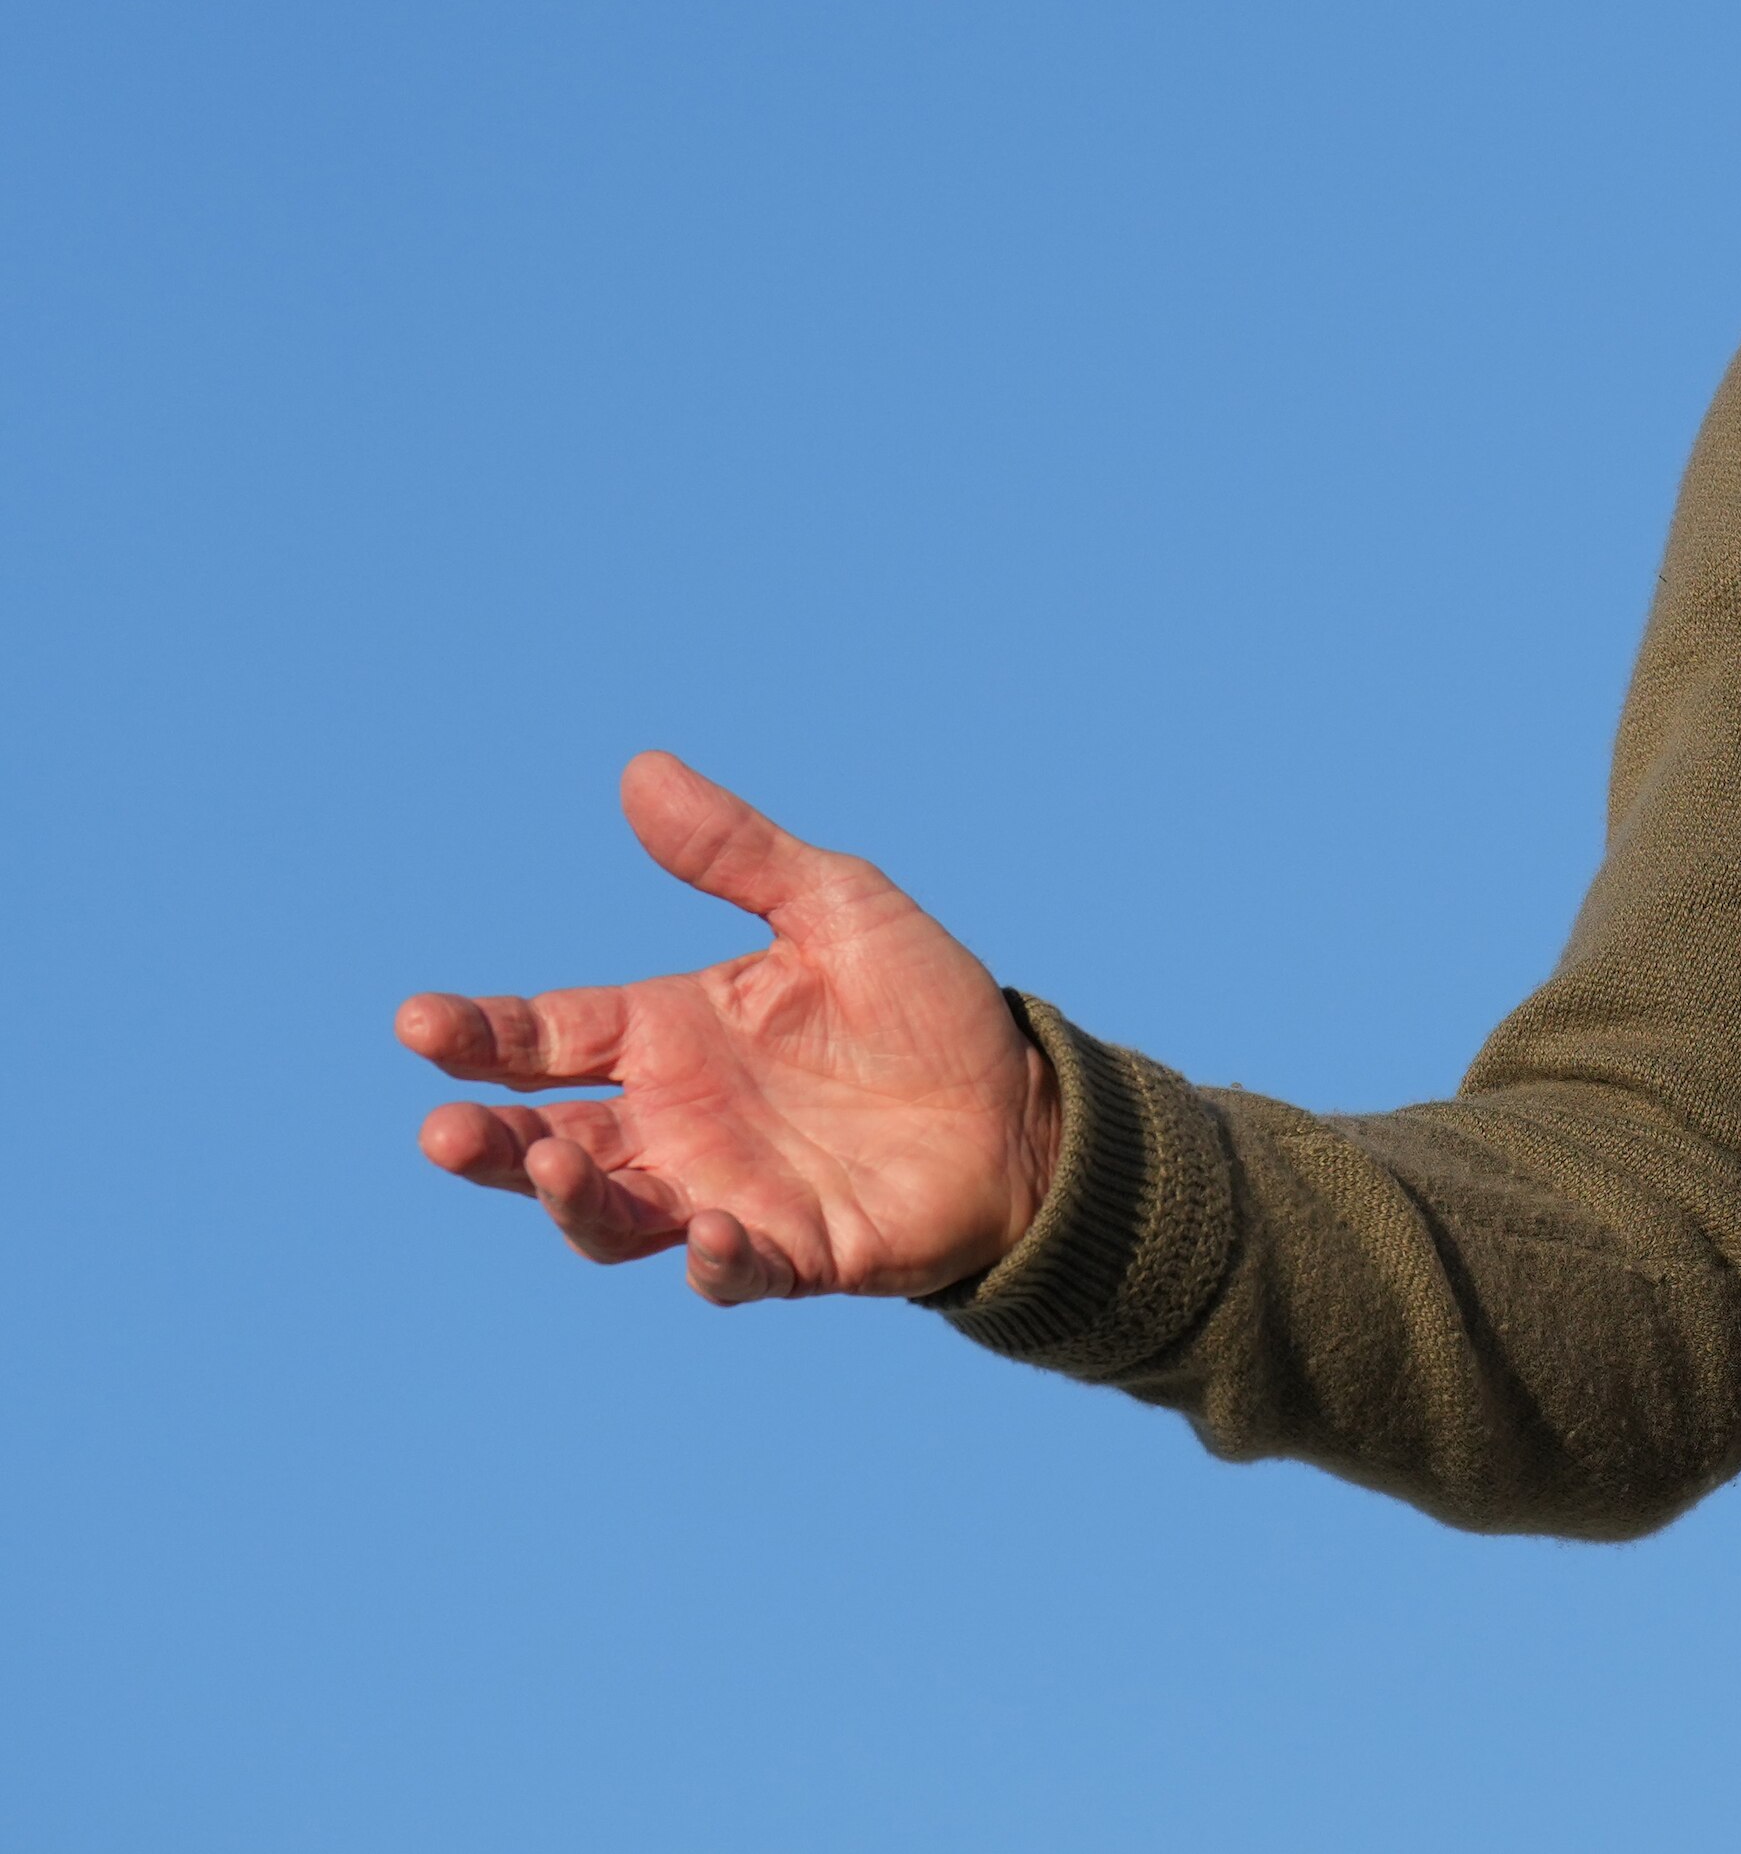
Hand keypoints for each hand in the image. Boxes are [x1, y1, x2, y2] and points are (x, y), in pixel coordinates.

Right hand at [398, 751, 1058, 1304]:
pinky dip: (715, 1259)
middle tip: (445, 1130)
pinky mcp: (795, 1251)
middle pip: (550, 1139)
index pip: (552, 1034)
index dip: (482, 1032)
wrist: (1023, 1102)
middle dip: (491, 1142)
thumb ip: (739, 852)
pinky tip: (711, 1228)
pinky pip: (734, 1270)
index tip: (417, 1021)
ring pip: (613, 1215)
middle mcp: (679, 1121)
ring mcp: (726, 1191)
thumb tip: (641, 770)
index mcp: (673, 1033)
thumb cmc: (921, 1005)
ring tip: (552, 1161)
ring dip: (574, 1199)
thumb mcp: (835, 906)